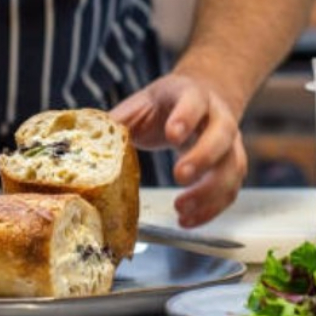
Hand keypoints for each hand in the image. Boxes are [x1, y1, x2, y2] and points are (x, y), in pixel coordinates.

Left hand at [111, 73, 247, 227]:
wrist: (200, 100)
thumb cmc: (165, 105)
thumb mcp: (140, 104)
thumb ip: (118, 123)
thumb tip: (83, 145)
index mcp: (193, 95)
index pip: (194, 102)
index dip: (186, 117)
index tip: (172, 135)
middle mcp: (218, 117)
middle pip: (222, 135)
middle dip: (202, 158)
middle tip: (179, 176)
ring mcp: (230, 143)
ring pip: (232, 167)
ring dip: (210, 192)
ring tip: (181, 209)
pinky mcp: (231, 166)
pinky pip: (230, 190)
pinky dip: (212, 209)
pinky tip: (188, 220)